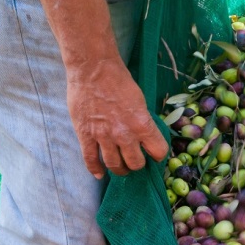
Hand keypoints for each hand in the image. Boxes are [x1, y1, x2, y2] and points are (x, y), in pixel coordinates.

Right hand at [66, 58, 168, 178]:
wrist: (93, 69)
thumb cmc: (119, 81)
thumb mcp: (141, 102)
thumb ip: (143, 122)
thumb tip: (144, 137)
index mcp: (143, 125)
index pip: (158, 152)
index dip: (157, 155)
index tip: (154, 154)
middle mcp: (125, 135)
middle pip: (136, 164)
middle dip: (137, 164)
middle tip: (135, 161)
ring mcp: (104, 137)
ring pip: (115, 166)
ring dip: (120, 169)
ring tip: (121, 168)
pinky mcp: (86, 135)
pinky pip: (91, 160)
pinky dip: (96, 170)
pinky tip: (100, 174)